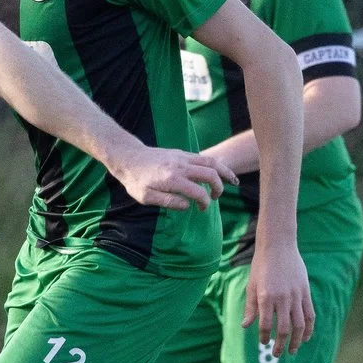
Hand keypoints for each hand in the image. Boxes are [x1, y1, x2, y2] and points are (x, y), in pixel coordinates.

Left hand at [107, 145, 228, 209]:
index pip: (198, 192)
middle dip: (219, 187)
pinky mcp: (182, 153)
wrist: (129, 157)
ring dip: (224, 172)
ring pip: (211, 162)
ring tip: (234, 181)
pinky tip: (220, 172)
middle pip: (210, 174)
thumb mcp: (146, 197)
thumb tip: (188, 206)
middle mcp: (181, 166)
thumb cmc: (135, 180)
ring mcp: (183, 157)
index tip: (202, 209)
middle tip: (216, 198)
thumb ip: (168, 202)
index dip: (204, 203)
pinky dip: (215, 165)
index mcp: (172, 179)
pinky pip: (204, 157)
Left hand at [244, 243, 313, 355]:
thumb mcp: (252, 286)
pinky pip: (310, 315)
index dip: (264, 336)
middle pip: (284, 329)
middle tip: (276, 354)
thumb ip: (251, 308)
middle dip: (280, 345)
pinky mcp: (305, 292)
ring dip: (296, 341)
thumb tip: (246, 326)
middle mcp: (282, 298)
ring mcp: (296, 295)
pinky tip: (304, 337)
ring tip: (292, 350)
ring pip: (299, 325)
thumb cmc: (261, 266)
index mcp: (266, 297)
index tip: (263, 342)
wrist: (278, 246)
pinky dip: (308, 328)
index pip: (265, 325)